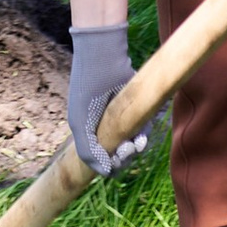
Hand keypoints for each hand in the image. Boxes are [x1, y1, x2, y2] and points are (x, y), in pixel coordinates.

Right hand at [65, 23, 150, 175]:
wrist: (103, 55)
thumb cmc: (88, 88)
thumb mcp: (80, 122)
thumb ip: (89, 150)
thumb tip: (106, 172)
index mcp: (88, 130)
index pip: (102, 159)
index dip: (110, 164)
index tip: (115, 159)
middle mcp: (105, 126)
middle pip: (119, 154)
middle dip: (125, 156)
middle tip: (129, 147)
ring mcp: (120, 117)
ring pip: (133, 143)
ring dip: (137, 147)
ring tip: (138, 141)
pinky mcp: (134, 107)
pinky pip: (144, 128)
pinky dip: (145, 133)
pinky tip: (143, 132)